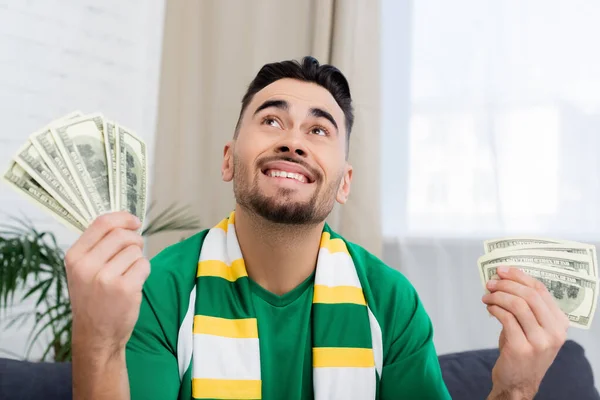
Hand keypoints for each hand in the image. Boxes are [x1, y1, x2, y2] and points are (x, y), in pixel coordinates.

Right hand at [65, 212, 149, 354]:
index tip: (134, 221)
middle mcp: (87, 266)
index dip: (123, 218)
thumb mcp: (83, 271)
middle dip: (135, 240)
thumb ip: (98, 246)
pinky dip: (143, 272)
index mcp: (74, 257)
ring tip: (127, 276)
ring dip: (138, 260)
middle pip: (122, 235)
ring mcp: (106, 278)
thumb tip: (126, 221)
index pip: (101, 223)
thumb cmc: (93, 299)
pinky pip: (144, 265)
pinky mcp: (125, 289)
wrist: (96, 335)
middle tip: (134, 252)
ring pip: (135, 251)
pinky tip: (133, 284)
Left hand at [482, 266, 568, 399]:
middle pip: (529, 295)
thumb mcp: (532, 328)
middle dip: (507, 284)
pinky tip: (489, 308)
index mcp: (560, 323)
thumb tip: (504, 280)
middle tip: (490, 282)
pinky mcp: (521, 348)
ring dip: (498, 296)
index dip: (520, 276)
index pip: (541, 290)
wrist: (519, 383)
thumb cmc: (524, 351)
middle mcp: (554, 332)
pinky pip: (506, 318)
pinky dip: (495, 308)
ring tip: (487, 296)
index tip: (503, 270)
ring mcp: (539, 341)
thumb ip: (526, 307)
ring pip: (517, 304)